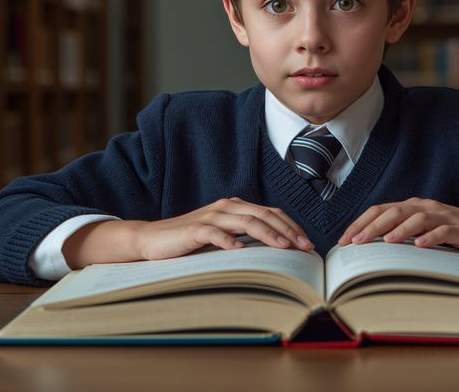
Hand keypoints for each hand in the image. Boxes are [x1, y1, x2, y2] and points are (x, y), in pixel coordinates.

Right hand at [62, 198, 312, 268]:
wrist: (152, 240)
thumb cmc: (190, 241)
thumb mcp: (222, 237)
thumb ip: (244, 237)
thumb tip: (276, 249)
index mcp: (235, 207)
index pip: (270, 212)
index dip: (291, 226)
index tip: (307, 242)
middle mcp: (226, 207)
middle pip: (264, 214)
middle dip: (287, 230)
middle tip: (304, 247)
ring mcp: (211, 217)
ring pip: (246, 221)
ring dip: (268, 234)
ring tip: (283, 247)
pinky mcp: (194, 229)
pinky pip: (215, 233)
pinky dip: (229, 241)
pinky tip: (240, 251)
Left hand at [336, 197, 458, 257]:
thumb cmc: (454, 234)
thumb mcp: (424, 232)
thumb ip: (402, 235)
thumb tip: (369, 249)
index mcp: (413, 207)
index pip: (380, 210)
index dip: (361, 223)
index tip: (344, 240)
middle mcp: (426, 208)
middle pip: (394, 211)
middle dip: (372, 226)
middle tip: (356, 242)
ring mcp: (444, 217)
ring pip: (417, 218)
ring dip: (399, 229)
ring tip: (385, 242)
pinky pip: (443, 231)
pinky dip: (430, 237)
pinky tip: (420, 247)